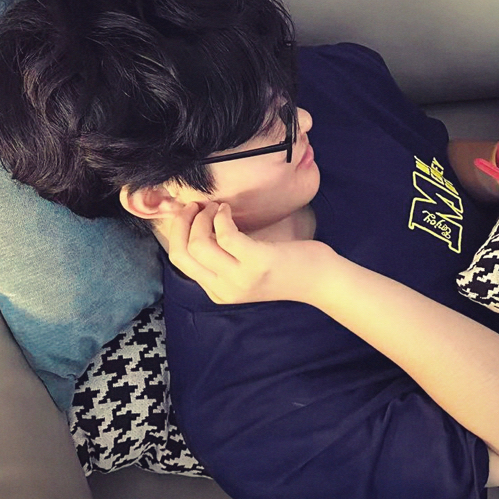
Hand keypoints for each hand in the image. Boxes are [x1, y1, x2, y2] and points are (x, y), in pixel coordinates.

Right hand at [152, 202, 332, 305]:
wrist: (320, 281)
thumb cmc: (285, 268)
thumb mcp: (245, 269)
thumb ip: (222, 258)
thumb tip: (196, 226)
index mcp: (218, 292)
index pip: (179, 262)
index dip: (177, 232)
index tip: (188, 214)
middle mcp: (225, 290)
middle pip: (181, 254)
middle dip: (182, 223)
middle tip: (194, 205)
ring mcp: (240, 278)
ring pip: (198, 244)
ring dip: (202, 218)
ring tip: (216, 207)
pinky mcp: (257, 262)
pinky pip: (225, 235)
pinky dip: (222, 217)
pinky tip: (229, 210)